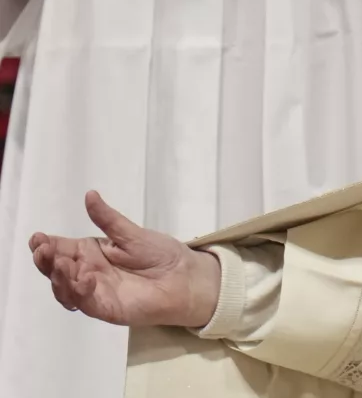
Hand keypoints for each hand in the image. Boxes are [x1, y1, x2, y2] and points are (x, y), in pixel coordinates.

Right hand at [28, 191, 220, 328]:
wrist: (184, 277)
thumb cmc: (159, 254)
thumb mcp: (132, 233)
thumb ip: (109, 219)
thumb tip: (90, 195)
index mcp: (90, 252)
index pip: (60, 248)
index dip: (45, 244)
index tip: (38, 237)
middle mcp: (86, 272)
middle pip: (56, 269)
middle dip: (45, 260)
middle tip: (43, 250)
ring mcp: (93, 291)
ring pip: (64, 288)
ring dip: (58, 277)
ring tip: (62, 263)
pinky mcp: (104, 308)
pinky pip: (85, 302)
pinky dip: (80, 292)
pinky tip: (85, 278)